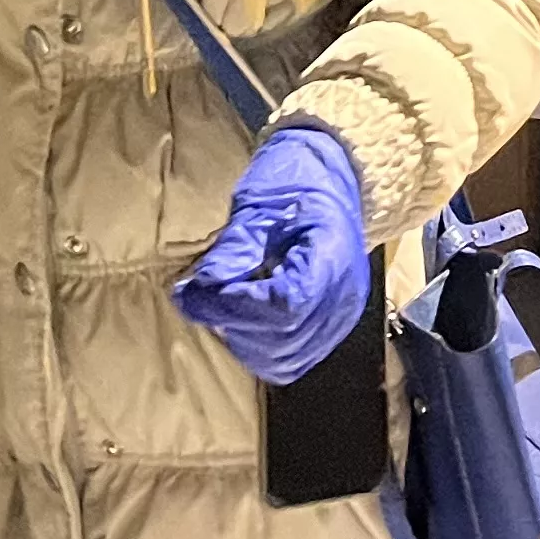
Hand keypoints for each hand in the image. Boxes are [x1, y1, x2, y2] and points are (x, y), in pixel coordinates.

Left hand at [172, 124, 373, 386]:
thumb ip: (233, 250)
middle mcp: (345, 298)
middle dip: (232, 322)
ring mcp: (341, 318)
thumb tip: (199, 289)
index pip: (284, 306)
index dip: (233, 306)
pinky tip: (242, 317)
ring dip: (242, 339)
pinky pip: (291, 359)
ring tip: (220, 304)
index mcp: (333, 256)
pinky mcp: (330, 329)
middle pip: (283, 338)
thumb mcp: (259, 204)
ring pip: (284, 359)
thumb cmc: (296, 181)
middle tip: (198, 295)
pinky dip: (259, 347)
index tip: (194, 292)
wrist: (332, 179)